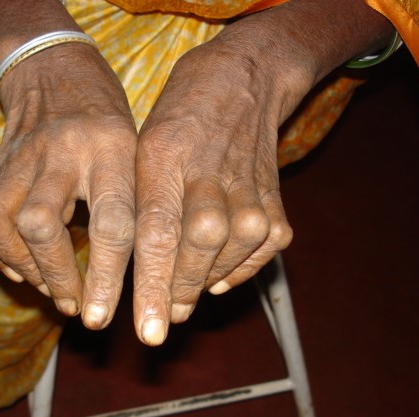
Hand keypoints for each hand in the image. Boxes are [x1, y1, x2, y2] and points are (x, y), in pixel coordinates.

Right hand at [0, 43, 136, 325]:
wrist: (56, 68)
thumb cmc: (109, 122)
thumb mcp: (135, 153)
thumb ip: (133, 207)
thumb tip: (132, 278)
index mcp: (110, 148)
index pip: (111, 223)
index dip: (105, 278)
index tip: (98, 317)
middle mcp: (60, 151)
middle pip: (40, 224)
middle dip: (54, 276)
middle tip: (75, 306)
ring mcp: (19, 156)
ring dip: (23, 266)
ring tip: (49, 286)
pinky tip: (21, 263)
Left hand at [133, 0, 393, 345]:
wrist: (243, 81)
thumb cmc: (178, 120)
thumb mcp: (143, 151)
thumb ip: (142, 208)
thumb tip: (147, 274)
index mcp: (166, 161)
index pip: (157, 236)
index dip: (152, 288)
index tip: (149, 333)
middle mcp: (211, 177)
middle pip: (198, 250)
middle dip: (178, 293)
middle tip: (164, 320)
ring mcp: (251, 190)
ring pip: (229, 256)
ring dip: (205, 282)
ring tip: (187, 291)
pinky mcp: (276, 203)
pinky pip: (260, 253)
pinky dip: (238, 271)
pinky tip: (219, 274)